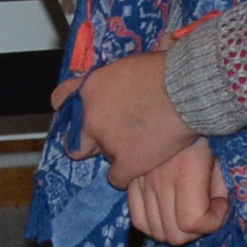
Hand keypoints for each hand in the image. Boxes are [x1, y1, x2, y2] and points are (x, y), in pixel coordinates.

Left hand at [50, 50, 195, 187]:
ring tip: (144, 142)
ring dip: (119, 153)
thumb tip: (114, 92)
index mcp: (90, 88)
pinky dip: (129, 173)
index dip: (70, 111)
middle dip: (90, 142)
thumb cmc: (164, 70)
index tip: (81, 117)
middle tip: (111, 140)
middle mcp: (90, 116)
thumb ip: (112, 85)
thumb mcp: (126, 67)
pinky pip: (117, 178)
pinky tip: (143, 164)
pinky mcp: (126, 163)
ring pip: (105, 157)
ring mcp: (106, 142)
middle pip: (77, 140)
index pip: (60, 100)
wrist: (186, 90)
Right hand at [125, 138, 225, 245]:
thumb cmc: (204, 129)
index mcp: (184, 172)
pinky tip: (165, 208)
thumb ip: (219, 186)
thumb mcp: (219, 157)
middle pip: (171, 234)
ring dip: (173, 227)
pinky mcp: (130, 179)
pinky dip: (152, 222)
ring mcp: (140, 180)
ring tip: (185, 207)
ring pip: (152, 230)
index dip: (212, 221)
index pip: (191, 222)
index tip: (221, 204)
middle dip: (194, 229)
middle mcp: (158, 180)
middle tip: (204, 209)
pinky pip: (137, 218)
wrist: (175, 100)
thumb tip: (215, 208)